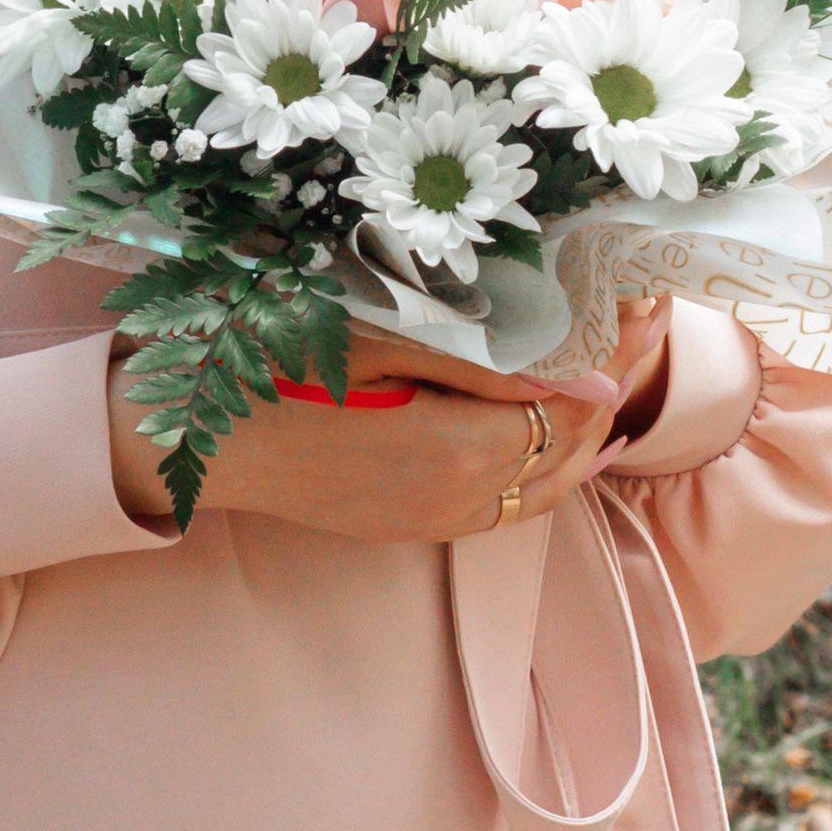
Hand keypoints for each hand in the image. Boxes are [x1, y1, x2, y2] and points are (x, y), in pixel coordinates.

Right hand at [107, 308, 640, 542]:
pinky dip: (543, 472)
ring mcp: (431, 522)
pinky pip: (505, 509)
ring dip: (583, 437)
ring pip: (544, 490)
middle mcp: (458, 503)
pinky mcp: (407, 527)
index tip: (643, 303)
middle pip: (571, 453)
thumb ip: (487, 364)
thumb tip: (588, 379)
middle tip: (639, 324)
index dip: (617, 356)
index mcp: (456, 451)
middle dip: (612, 389)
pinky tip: (547, 435)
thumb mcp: (377, 340)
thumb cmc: (271, 363)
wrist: (189, 435)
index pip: (575, 409)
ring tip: (610, 376)